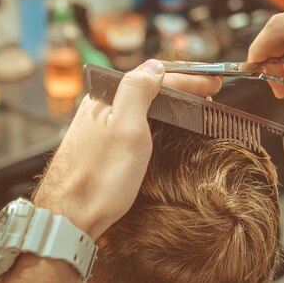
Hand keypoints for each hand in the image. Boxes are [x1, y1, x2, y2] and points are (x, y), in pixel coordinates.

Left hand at [34, 60, 220, 239]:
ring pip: (141, 104)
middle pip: (148, 88)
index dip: (189, 79)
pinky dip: (156, 118)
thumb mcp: (126, 128)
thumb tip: (155, 66)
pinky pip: (133, 120)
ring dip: (170, 102)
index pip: (155, 78)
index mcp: (105, 97)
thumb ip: (137, 91)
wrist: (69, 217)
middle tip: (210, 92)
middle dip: (182, 88)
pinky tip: (165, 125)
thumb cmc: (99, 178)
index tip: (214, 82)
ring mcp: (99, 127)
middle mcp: (100, 107)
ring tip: (194, 106)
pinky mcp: (100, 145)